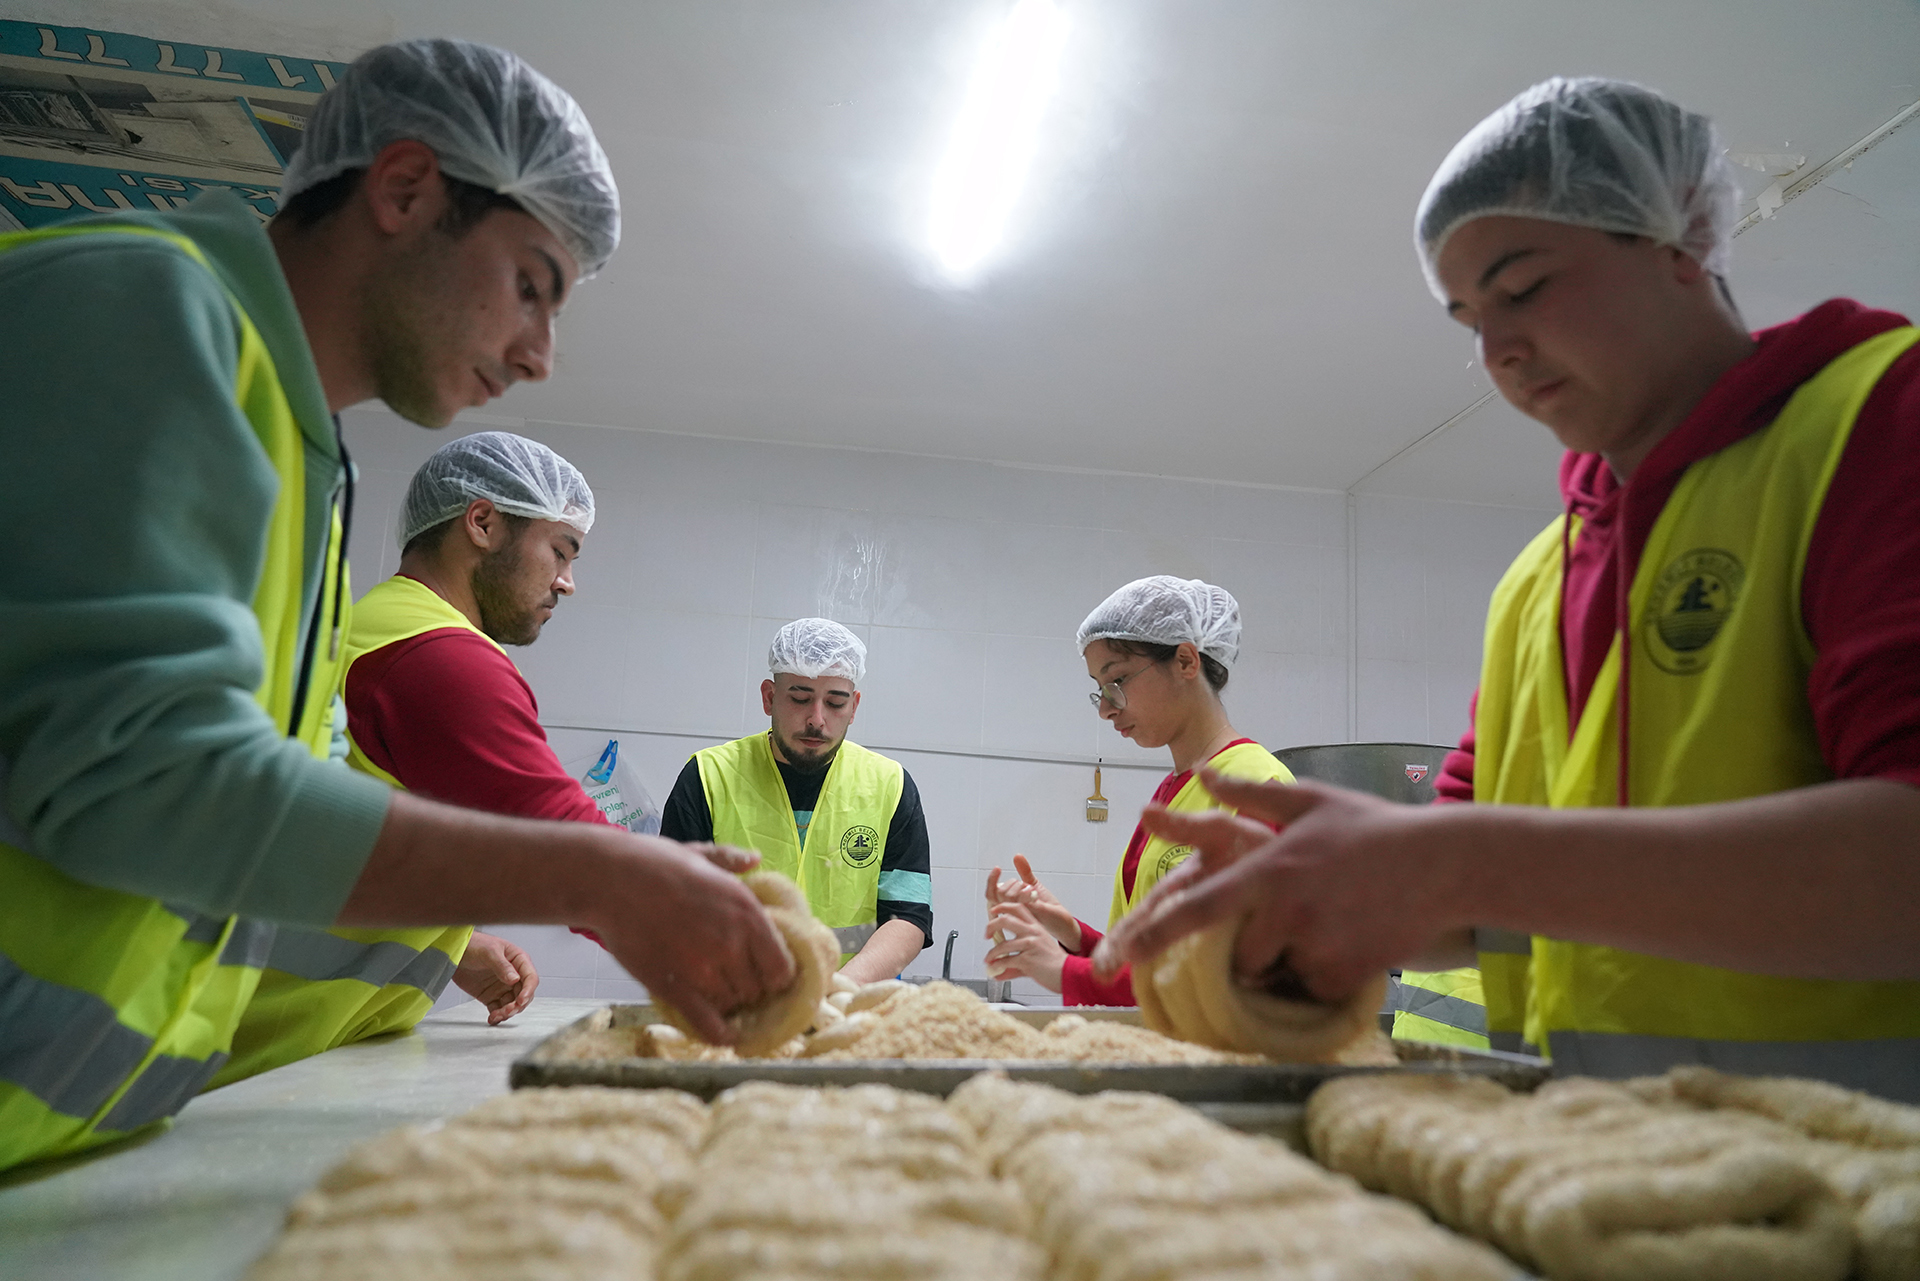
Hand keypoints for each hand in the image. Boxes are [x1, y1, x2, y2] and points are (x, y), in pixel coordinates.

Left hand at [453, 930, 538, 1024]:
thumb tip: (515, 979)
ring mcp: (502, 986)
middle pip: (523, 994)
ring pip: (512, 1004)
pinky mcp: (491, 996)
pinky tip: (492, 1018)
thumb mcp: (489, 952)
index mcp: (518, 960)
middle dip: (517, 1005)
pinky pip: (498, 1009)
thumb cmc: (474, 944)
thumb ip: (502, 966)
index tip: (521, 1000)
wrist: (454, 951)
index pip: (530, 977)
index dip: (528, 990)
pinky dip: (497, 1016)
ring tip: (496, 1015)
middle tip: (507, 1010)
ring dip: (507, 1012)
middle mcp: (513, 975)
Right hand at [584, 833, 795, 1044]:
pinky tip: (725, 1036)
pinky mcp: (674, 987)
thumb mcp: (701, 854)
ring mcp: (704, 968)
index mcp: (747, 911)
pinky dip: (719, 1035)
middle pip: (757, 989)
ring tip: (718, 995)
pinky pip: (707, 1024)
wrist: (610, 880)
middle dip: (750, 989)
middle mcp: (733, 943)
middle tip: (736, 983)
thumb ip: (732, 860)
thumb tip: (755, 859)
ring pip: (732, 1005)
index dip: (775, 974)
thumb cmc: (655, 863)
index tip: (764, 972)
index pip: (782, 966)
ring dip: (728, 1004)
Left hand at [984, 902, 1065, 992]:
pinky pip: (1007, 961)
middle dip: (991, 926)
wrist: (1067, 973)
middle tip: (987, 934)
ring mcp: (1030, 945)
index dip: (1003, 906)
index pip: (1018, 908)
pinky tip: (995, 969)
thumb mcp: (1037, 951)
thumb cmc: (1054, 962)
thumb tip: (999, 968)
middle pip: (1006, 920)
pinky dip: (998, 966)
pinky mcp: (1027, 960)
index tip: (994, 910)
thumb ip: (1016, 958)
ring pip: (1003, 945)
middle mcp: (1033, 932)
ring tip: (989, 959)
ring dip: (992, 953)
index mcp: (1036, 926)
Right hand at [985, 854, 1081, 950]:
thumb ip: (1024, 872)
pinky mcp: (1030, 918)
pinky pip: (1022, 903)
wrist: (1062, 923)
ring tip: (1031, 892)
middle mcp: (1012, 911)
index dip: (991, 880)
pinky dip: (1028, 894)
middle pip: (999, 893)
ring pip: (1008, 897)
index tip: (998, 868)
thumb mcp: (1034, 885)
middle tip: (1026, 887)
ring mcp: (1020, 916)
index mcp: (1009, 904)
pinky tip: (1034, 895)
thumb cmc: (1047, 908)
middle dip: (1012, 884)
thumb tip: (1017, 856)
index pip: (991, 893)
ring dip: (1020, 889)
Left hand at [1091, 770, 1462, 1002]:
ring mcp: (1314, 945)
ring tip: (1324, 927)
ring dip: (1287, 964)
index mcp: (1267, 868)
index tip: (1121, 956)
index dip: (1153, 933)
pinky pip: (1313, 989)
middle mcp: (1284, 910)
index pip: (1196, 907)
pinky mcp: (1344, 975)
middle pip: (1235, 956)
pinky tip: (1350, 942)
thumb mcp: (1309, 801)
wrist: (1446, 864)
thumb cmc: (1374, 828)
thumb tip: (1200, 773)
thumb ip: (1247, 795)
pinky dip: (1323, 976)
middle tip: (1285, 924)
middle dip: (1247, 952)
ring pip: (1276, 974)